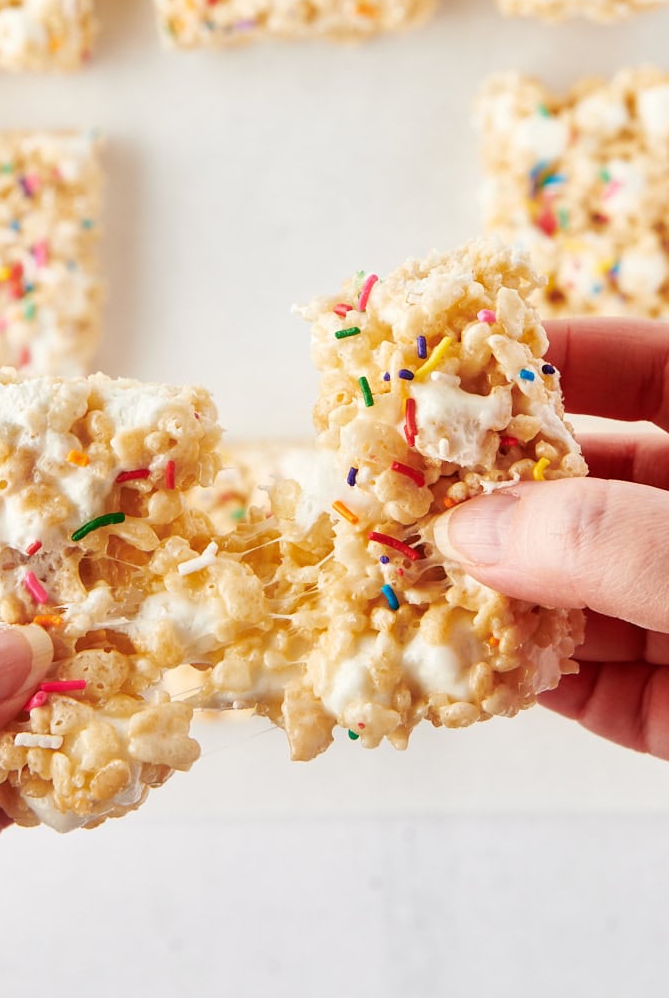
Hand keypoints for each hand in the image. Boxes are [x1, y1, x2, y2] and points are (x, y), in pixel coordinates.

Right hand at [434, 317, 668, 759]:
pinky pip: (591, 682)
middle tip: (400, 492)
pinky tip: (465, 670)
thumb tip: (468, 529)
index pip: (641, 366)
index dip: (548, 357)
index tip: (453, 367)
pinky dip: (527, 678)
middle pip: (585, 482)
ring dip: (492, 592)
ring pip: (574, 588)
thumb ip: (606, 539)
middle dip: (493, 489)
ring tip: (403, 585)